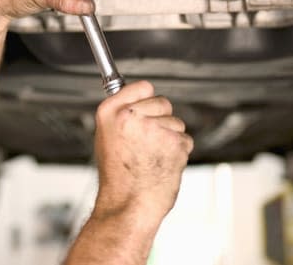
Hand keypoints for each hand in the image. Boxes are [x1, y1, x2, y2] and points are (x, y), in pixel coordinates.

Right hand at [93, 81, 193, 222]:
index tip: (145, 109)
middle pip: (163, 102)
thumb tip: (141, 97)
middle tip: (146, 143)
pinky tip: (162, 164)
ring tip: (152, 157)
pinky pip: (185, 140)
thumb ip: (123, 114)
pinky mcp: (174, 143)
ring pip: (176, 122)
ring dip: (170, 138)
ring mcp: (154, 129)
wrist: (128, 205)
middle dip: (161, 119)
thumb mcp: (107, 137)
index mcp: (110, 112)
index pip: (143, 86)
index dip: (147, 100)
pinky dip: (179, 152)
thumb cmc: (118, 176)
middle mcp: (130, 116)